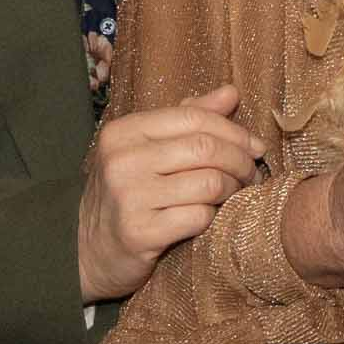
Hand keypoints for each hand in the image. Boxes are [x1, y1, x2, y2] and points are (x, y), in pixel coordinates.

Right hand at [77, 86, 262, 302]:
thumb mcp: (147, 149)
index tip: (255, 147)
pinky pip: (199, 217)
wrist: (88, 250)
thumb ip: (188, 118)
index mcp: (124, 131)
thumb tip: (231, 93)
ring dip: (233, 189)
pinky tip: (213, 217)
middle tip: (252, 173)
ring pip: (209, 183)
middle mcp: (122, 160)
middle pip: (205, 149)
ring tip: (237, 194)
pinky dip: (215, 216)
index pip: (193, 117)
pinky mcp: (139, 233)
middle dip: (240, 160)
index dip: (234, 131)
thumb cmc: (128, 193)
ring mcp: (128, 197)